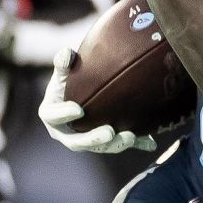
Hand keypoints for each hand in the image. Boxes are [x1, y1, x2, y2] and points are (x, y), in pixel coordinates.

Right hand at [38, 48, 157, 153]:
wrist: (84, 92)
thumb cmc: (69, 80)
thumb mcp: (65, 70)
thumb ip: (63, 62)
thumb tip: (67, 54)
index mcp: (52, 115)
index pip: (53, 117)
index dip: (63, 115)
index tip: (78, 109)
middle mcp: (67, 133)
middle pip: (77, 142)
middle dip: (93, 139)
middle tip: (109, 132)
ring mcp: (86, 140)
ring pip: (100, 147)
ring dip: (115, 144)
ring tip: (130, 136)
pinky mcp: (106, 143)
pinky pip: (120, 144)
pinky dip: (136, 143)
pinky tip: (150, 143)